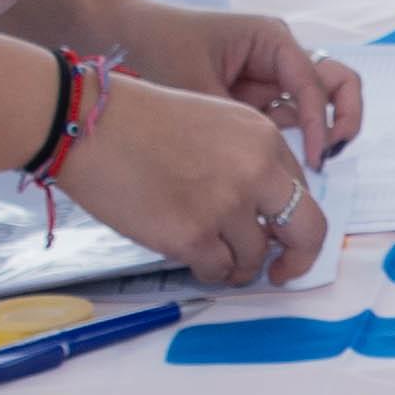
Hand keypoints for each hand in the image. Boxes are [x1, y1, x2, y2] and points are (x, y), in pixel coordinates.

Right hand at [58, 75, 326, 286]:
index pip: (301, 190)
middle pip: (307, 230)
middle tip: (282, 271)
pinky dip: (210, 272)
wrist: (87, 124)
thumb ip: (246, 159)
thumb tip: (263, 212)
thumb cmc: (139, 122)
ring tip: (214, 257)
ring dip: (238, 265)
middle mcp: (254, 171)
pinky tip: (192, 258)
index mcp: (263, 137)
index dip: (291, 217)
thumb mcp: (213, 122)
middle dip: (299, 257)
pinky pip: (219, 271)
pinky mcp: (191, 236)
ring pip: (255, 257)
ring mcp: (225, 205)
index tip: (279, 234)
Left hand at [109, 0, 360, 158]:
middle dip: (342, 119)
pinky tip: (270, 171)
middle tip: (330, 155)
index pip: (316, 83)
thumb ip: (233, 124)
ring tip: (301, 173)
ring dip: (316, 135)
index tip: (314, 160)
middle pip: (336, 83)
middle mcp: (278, 56)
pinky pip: (285, 121)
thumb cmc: (154, 47)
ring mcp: (268, 78)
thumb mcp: (196, 86)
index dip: (320, 123)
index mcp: (271, 39)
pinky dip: (287, 145)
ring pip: (315, 106)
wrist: (117, 38)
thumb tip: (264, 167)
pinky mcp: (253, 100)